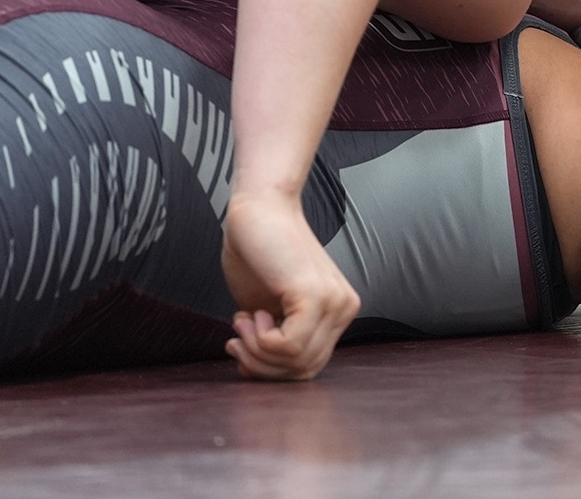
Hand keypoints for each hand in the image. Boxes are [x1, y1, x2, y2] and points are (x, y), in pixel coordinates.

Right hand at [220, 191, 359, 379]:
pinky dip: (260, 341)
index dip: (269, 369)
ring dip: (256, 351)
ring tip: (243, 323)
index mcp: (336, 312)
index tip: (240, 348)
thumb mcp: (265, 309)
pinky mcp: (317, 296)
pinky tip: (252, 315)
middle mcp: (343, 309)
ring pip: (296, 363)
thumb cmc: (257, 251)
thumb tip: (257, 373)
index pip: (309, 366)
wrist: (257, 207)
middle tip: (236, 339)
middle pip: (303, 371)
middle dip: (260, 365)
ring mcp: (334, 303)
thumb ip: (271, 340)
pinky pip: (289, 348)